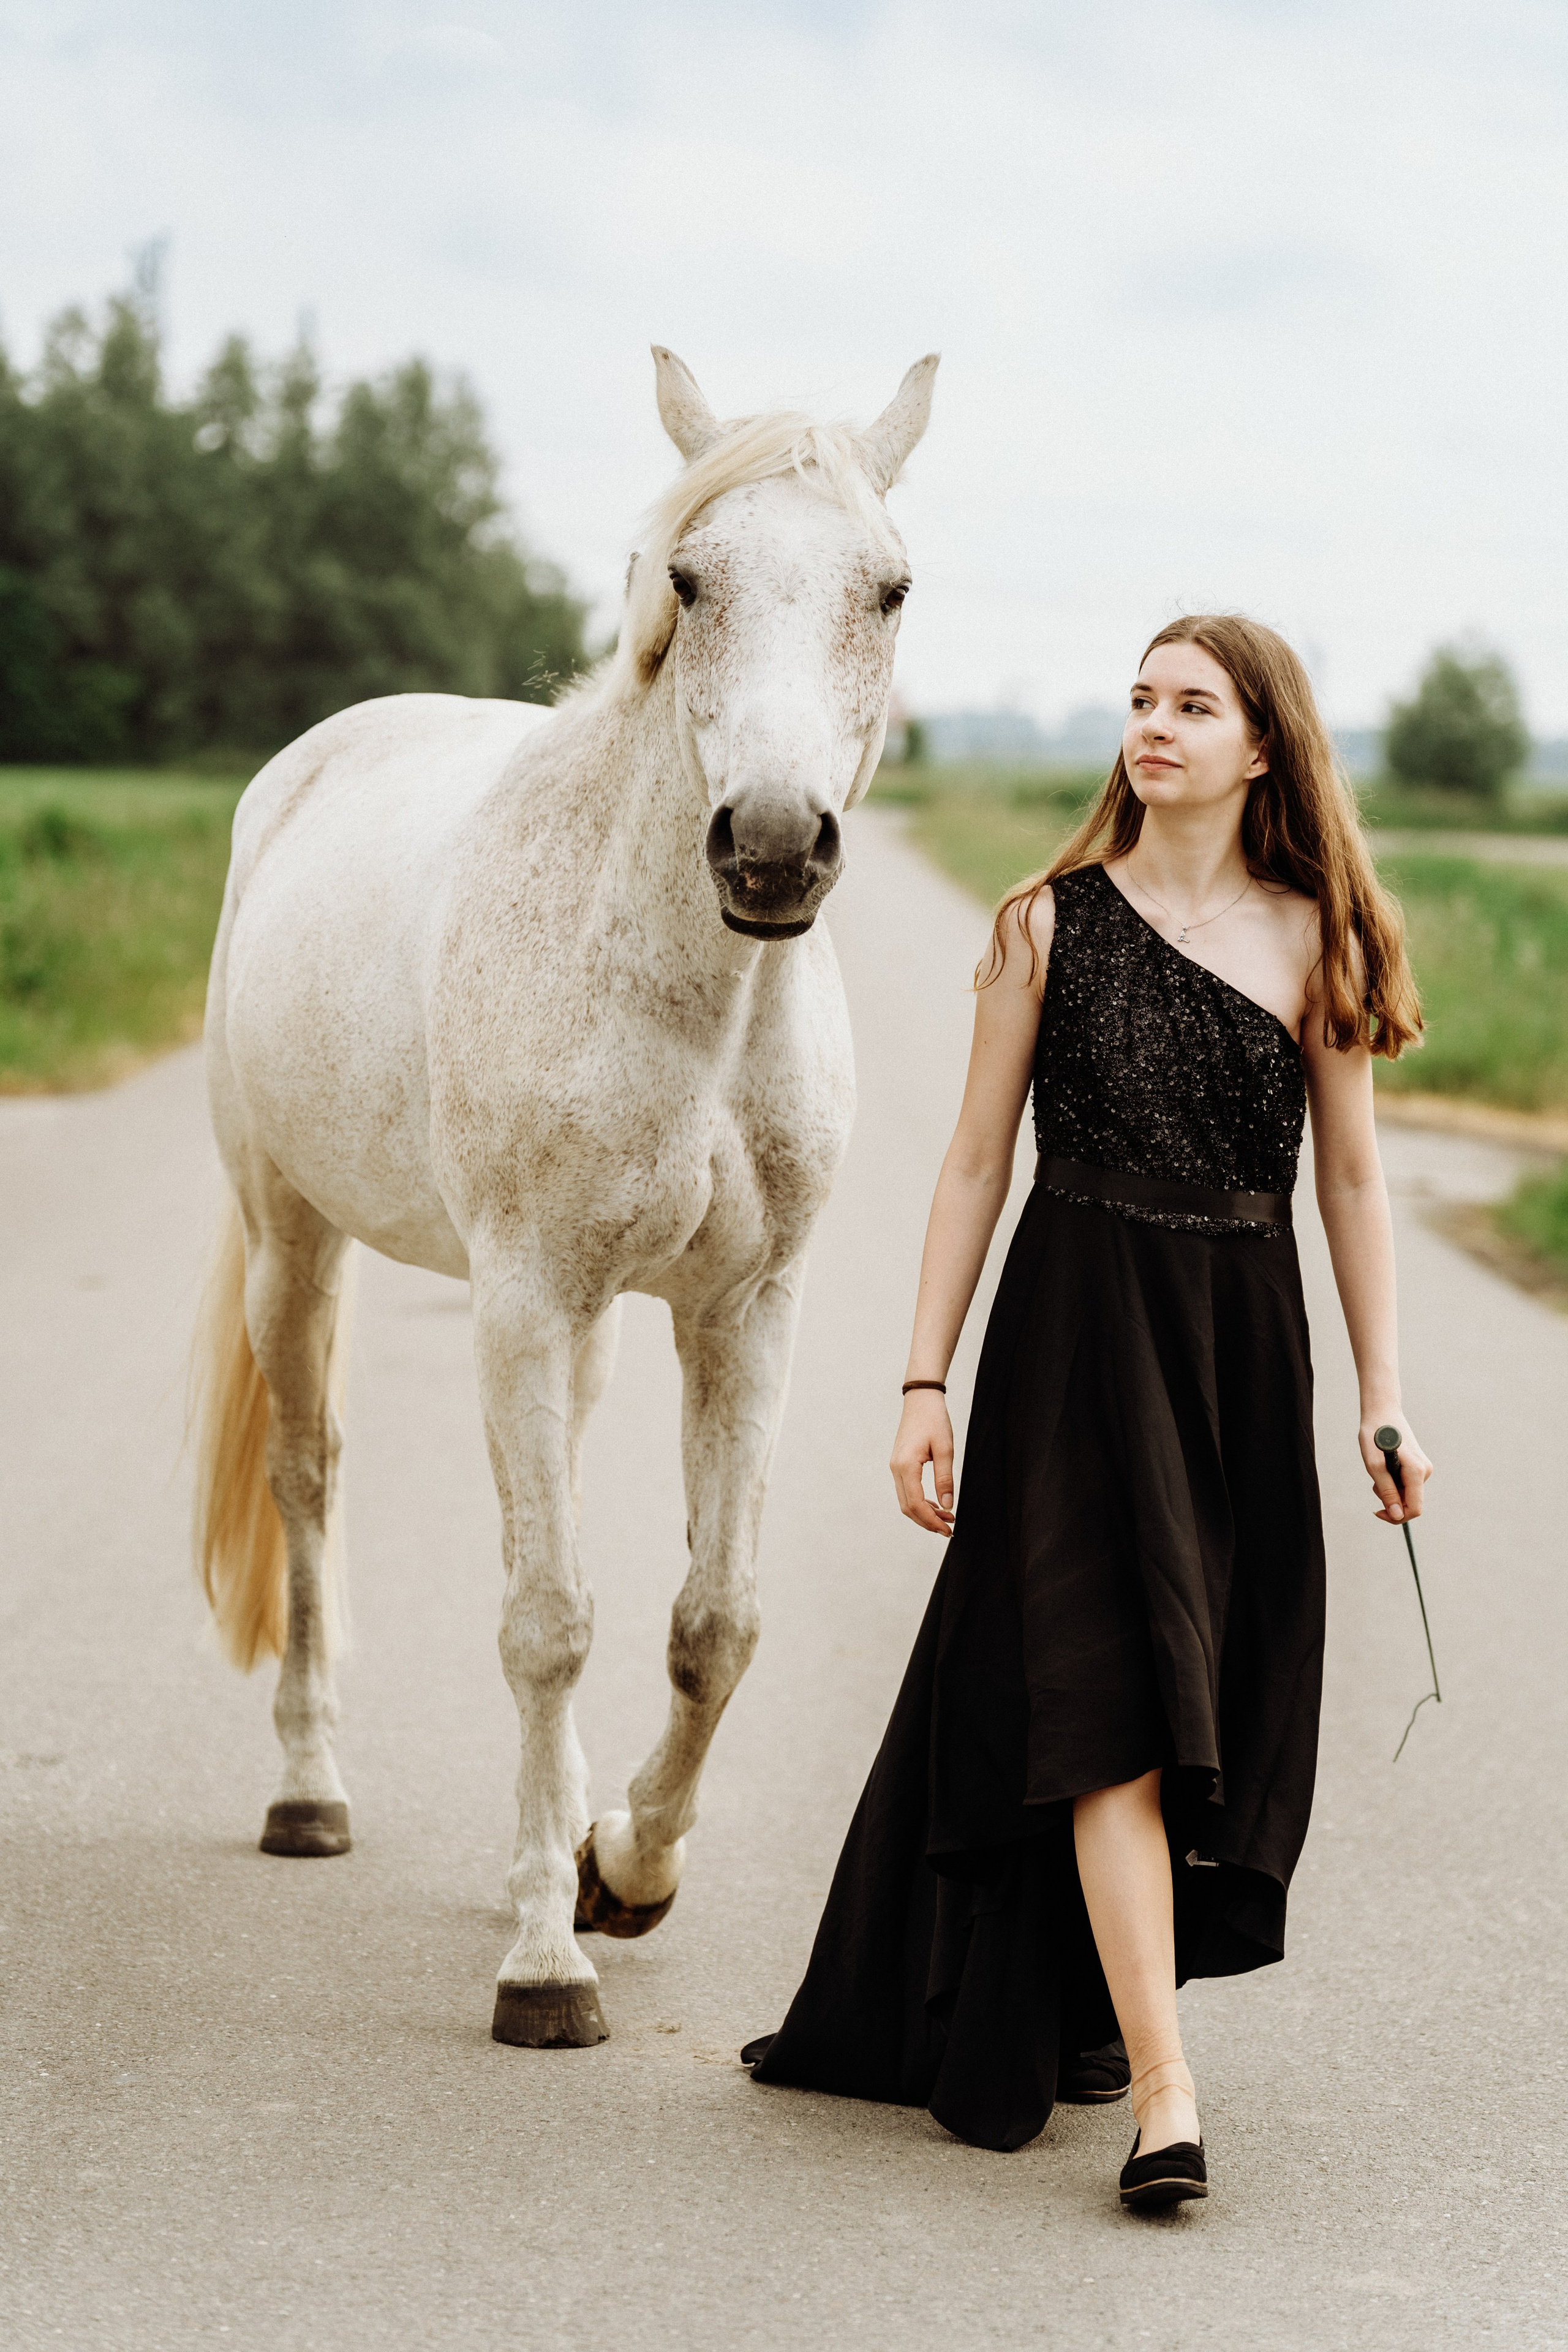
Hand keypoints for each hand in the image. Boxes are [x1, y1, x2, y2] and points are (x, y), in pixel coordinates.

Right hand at [891, 1392, 954, 1534]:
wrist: (921, 1400)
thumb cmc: (934, 1420)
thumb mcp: (945, 1449)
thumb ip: (945, 1479)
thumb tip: (947, 1506)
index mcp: (906, 1466)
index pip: (916, 1504)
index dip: (932, 1521)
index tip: (948, 1529)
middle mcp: (896, 1469)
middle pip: (908, 1508)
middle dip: (927, 1522)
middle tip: (949, 1528)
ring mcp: (895, 1468)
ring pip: (906, 1501)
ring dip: (924, 1513)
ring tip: (946, 1518)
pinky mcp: (899, 1465)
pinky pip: (907, 1491)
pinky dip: (920, 1502)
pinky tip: (936, 1504)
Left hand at [1360, 1414, 1431, 1524]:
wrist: (1382, 1412)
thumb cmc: (1375, 1436)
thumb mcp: (1375, 1466)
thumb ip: (1387, 1492)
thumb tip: (1396, 1515)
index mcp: (1416, 1472)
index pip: (1414, 1508)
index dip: (1396, 1517)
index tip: (1377, 1512)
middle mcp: (1425, 1471)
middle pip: (1410, 1501)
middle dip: (1390, 1499)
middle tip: (1374, 1482)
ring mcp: (1423, 1468)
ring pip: (1406, 1493)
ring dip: (1389, 1489)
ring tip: (1377, 1468)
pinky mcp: (1418, 1464)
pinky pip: (1406, 1483)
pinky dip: (1393, 1481)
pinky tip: (1384, 1465)